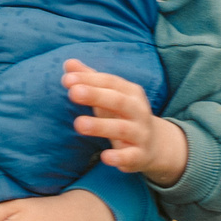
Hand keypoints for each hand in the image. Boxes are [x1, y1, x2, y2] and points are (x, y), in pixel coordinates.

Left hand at [64, 60, 188, 185]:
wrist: (153, 145)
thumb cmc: (122, 115)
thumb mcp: (109, 96)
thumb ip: (90, 80)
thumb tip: (68, 63)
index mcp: (131, 93)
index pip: (110, 82)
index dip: (89, 80)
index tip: (67, 79)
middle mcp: (138, 111)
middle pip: (118, 101)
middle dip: (96, 96)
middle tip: (73, 93)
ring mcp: (140, 134)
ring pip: (122, 129)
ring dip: (100, 126)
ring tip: (78, 124)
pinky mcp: (139, 155)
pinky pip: (130, 156)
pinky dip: (119, 157)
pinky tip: (104, 157)